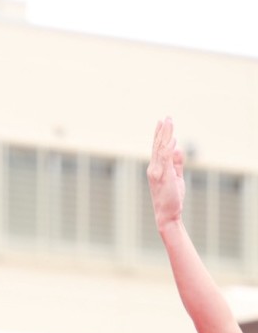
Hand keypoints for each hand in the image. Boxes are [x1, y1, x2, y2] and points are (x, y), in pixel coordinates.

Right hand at [147, 116, 185, 231]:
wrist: (167, 215)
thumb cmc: (171, 199)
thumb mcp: (176, 178)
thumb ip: (177, 163)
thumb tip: (178, 148)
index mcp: (156, 169)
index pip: (157, 149)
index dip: (160, 135)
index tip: (162, 122)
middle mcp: (154, 169)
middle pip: (158, 146)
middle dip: (162, 131)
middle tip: (166, 117)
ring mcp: (157, 172)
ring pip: (161, 150)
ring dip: (165, 135)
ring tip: (169, 122)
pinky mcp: (163, 176)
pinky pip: (165, 159)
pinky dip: (168, 148)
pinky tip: (172, 139)